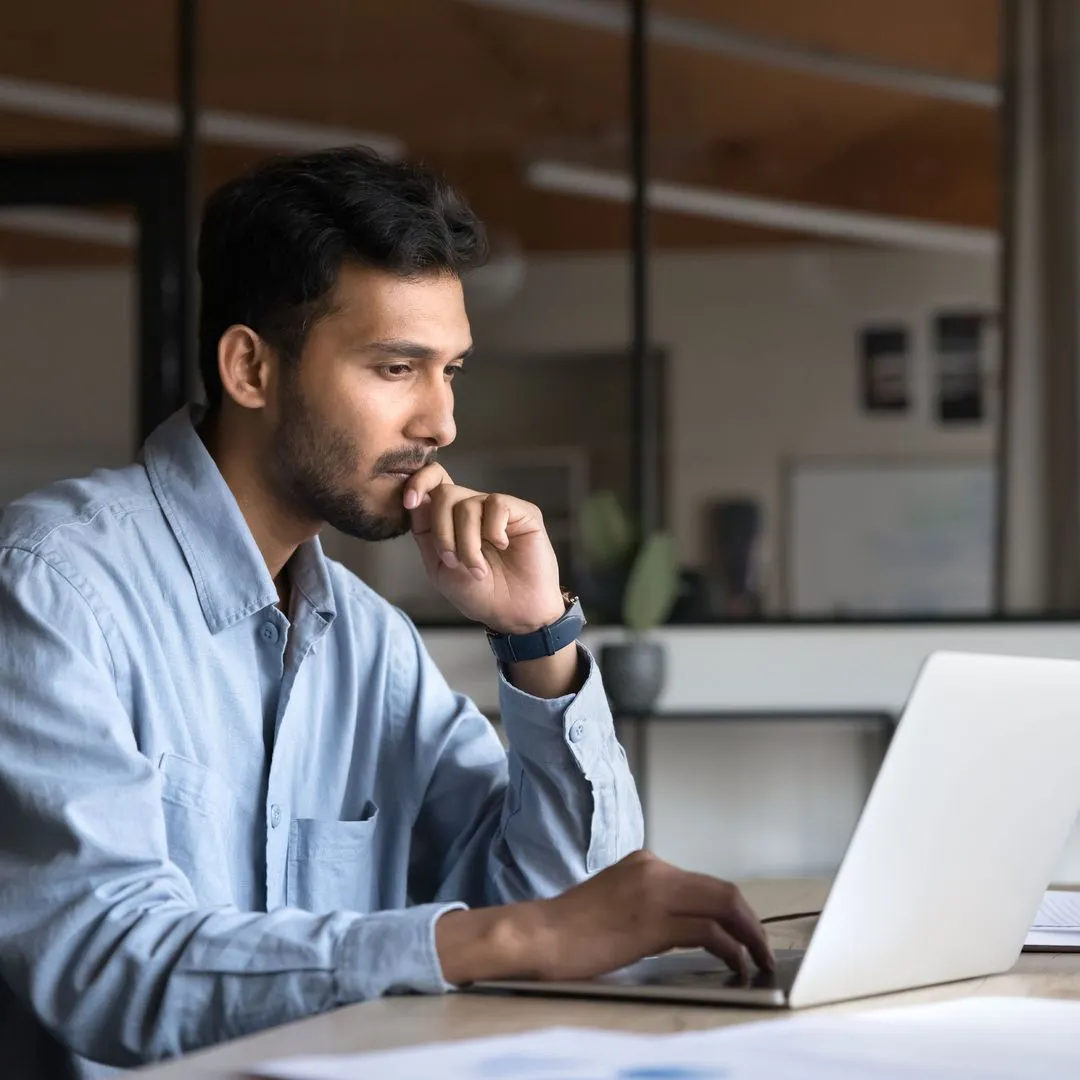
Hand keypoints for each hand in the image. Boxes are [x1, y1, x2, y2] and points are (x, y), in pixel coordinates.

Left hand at [404, 463, 564, 632]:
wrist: (513, 614)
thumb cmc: (479, 594)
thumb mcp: (440, 568)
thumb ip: (426, 534)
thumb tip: (416, 499)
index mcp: (452, 519)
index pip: (433, 481)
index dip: (418, 482)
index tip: (409, 502)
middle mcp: (474, 509)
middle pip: (445, 493)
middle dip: (443, 533)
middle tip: (454, 562)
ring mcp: (498, 509)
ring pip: (467, 505)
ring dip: (468, 544)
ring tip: (479, 570)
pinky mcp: (523, 512)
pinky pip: (497, 505)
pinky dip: (493, 531)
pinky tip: (503, 546)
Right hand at [435, 850, 774, 985]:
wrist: (537, 934)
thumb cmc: (570, 929)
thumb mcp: (618, 901)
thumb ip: (651, 903)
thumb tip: (687, 926)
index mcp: (645, 863)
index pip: (705, 882)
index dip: (734, 910)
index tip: (746, 933)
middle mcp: (654, 869)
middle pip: (724, 890)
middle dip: (752, 922)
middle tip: (764, 949)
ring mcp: (654, 892)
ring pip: (724, 905)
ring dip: (750, 936)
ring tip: (759, 961)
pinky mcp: (651, 922)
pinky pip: (709, 932)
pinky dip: (732, 950)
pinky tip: (736, 967)